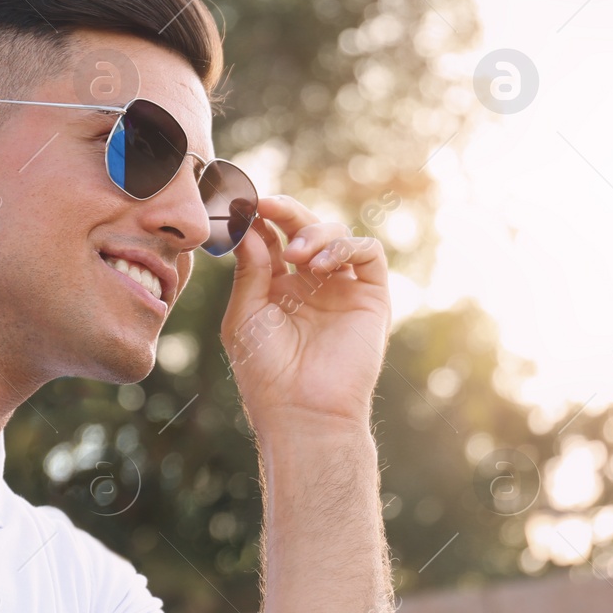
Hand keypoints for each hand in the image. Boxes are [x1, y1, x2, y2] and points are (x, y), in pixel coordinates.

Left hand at [220, 196, 391, 434]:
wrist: (304, 410)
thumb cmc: (266, 372)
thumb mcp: (245, 315)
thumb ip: (250, 270)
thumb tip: (248, 226)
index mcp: (277, 287)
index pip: (271, 238)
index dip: (258, 218)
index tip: (240, 202)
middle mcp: (311, 283)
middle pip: (303, 229)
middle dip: (285, 212)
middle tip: (266, 205)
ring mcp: (342, 288)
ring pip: (336, 234)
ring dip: (314, 233)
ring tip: (297, 255)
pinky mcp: (372, 296)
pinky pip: (368, 253)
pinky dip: (346, 246)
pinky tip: (321, 265)